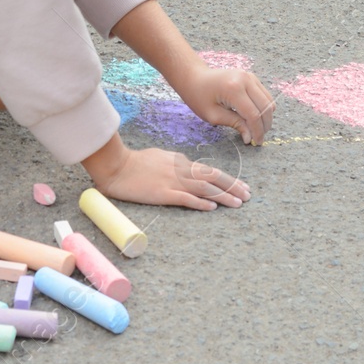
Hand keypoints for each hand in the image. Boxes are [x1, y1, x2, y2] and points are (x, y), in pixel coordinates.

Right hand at [82, 135, 250, 210]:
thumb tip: (187, 165)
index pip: (209, 170)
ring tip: (239, 203)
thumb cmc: (133, 162)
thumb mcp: (159, 156)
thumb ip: (175, 162)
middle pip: (212, 178)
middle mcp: (180, 170)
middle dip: (233, 186)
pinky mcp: (163, 193)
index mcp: (180, 161)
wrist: (115, 166)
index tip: (241, 186)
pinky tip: (212, 207)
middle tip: (248, 195)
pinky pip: (185, 198)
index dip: (228, 179)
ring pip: (204, 188)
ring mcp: (172, 182)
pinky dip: (200, 202)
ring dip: (224, 196)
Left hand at [173, 64, 275, 143]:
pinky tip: (254, 117)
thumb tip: (250, 138)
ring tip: (257, 128)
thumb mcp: (213, 115)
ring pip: (269, 101)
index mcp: (234, 89)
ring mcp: (250, 76)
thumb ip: (235, 124)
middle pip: (266, 107)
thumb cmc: (198, 96)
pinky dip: (263, 107)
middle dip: (265, 125)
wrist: (194, 77)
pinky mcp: (251, 77)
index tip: (256, 143)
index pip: (253, 114)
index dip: (257, 131)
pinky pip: (264, 95)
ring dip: (266, 117)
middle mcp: (245, 80)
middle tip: (258, 138)